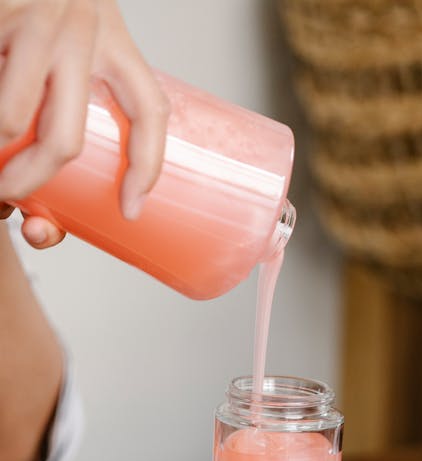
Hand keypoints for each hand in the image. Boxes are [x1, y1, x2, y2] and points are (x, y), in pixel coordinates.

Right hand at [0, 0, 168, 239]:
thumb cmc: (43, 16)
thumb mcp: (78, 44)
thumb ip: (74, 106)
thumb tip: (40, 221)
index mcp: (114, 42)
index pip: (149, 110)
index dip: (147, 166)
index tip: (129, 210)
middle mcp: (80, 31)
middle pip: (65, 139)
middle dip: (30, 184)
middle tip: (8, 199)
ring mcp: (33, 21)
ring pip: (10, 120)